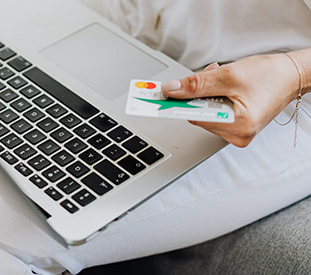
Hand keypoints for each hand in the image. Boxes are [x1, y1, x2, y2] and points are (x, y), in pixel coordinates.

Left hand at [162, 54, 300, 146]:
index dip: (177, 105)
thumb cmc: (269, 75)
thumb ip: (197, 84)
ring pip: (204, 113)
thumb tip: (171, 90)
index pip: (195, 117)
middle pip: (198, 115)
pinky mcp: (236, 128)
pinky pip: (213, 114)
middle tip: (210, 76)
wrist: (290, 75)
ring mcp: (237, 133)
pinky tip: (225, 88)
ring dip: (206, 94)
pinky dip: (214, 99)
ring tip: (223, 81)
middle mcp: (237, 135)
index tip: (158, 100)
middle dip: (198, 94)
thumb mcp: (228, 75)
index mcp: (238, 126)